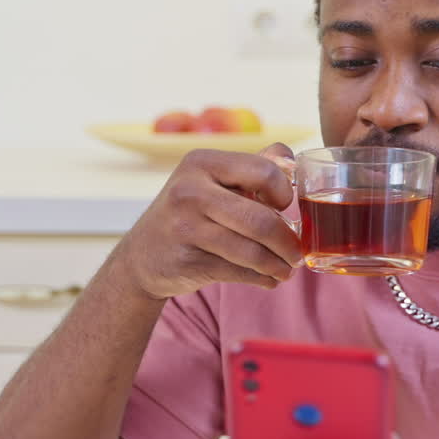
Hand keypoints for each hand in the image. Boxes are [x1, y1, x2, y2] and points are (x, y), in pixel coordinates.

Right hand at [115, 143, 300, 299]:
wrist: (142, 256)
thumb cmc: (191, 213)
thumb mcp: (213, 180)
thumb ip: (254, 166)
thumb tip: (291, 160)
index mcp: (203, 162)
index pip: (264, 172)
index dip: (284, 192)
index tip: (285, 207)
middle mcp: (190, 191)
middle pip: (262, 220)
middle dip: (288, 242)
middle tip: (296, 253)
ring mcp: (185, 227)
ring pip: (252, 252)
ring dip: (278, 266)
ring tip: (286, 269)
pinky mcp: (187, 261)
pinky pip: (239, 272)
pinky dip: (262, 279)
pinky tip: (268, 278)